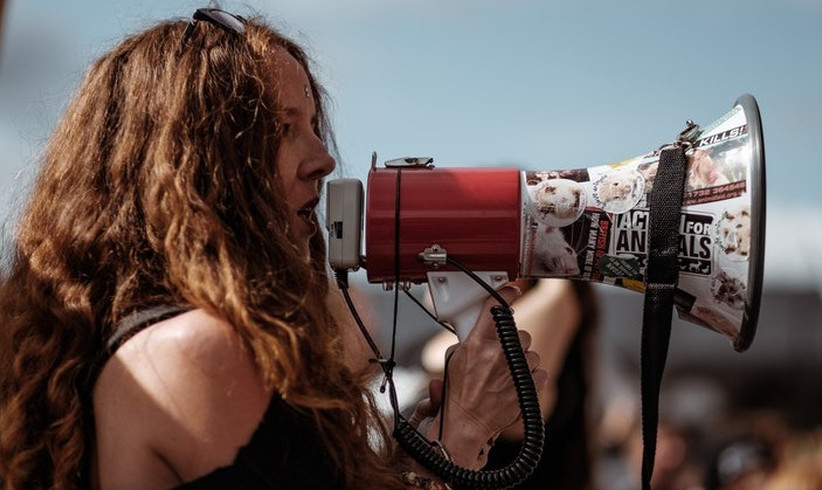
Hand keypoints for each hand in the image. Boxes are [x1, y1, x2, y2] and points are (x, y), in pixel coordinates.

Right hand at [415, 286, 547, 468]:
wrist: (467, 423)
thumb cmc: (458, 395)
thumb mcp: (454, 359)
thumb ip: (469, 339)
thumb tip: (482, 327)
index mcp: (477, 344)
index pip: (495, 308)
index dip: (506, 294)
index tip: (513, 290)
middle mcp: (497, 355)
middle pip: (518, 332)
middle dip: (512, 341)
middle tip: (500, 353)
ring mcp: (514, 371)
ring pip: (530, 353)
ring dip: (521, 361)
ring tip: (506, 373)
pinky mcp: (526, 387)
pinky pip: (539, 372)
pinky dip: (531, 377)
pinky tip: (516, 383)